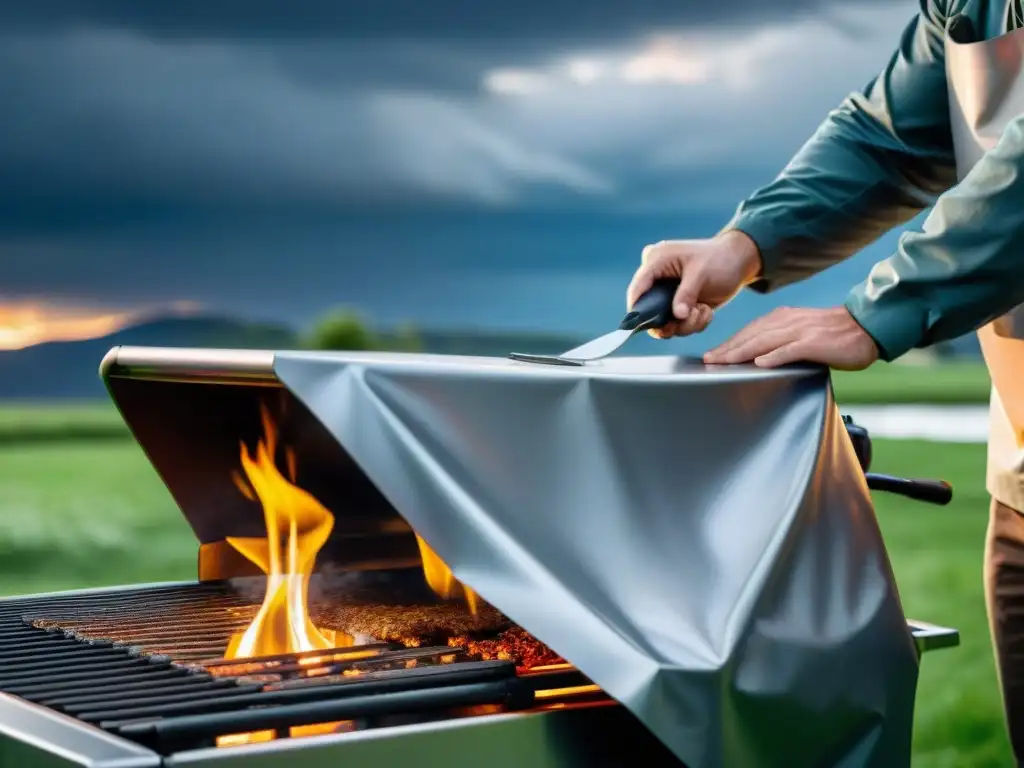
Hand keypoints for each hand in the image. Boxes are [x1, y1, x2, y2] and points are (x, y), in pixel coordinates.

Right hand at [626, 230, 762, 338]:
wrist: (738, 263)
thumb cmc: (719, 259)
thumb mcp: (702, 273)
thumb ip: (686, 294)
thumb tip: (677, 316)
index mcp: (656, 262)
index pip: (638, 288)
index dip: (638, 309)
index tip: (649, 324)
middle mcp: (657, 279)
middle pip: (649, 311)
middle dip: (672, 320)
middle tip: (692, 315)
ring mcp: (666, 294)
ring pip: (664, 322)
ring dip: (686, 323)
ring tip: (704, 310)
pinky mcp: (677, 306)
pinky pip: (677, 324)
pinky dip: (693, 323)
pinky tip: (706, 310)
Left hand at [703, 306, 879, 369]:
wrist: (867, 328)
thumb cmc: (835, 334)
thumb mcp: (802, 331)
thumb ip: (782, 340)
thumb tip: (760, 357)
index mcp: (784, 318)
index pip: (750, 331)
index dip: (730, 343)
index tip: (712, 355)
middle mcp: (789, 321)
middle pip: (752, 336)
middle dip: (728, 349)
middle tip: (708, 361)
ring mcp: (802, 331)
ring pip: (765, 341)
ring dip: (742, 352)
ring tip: (724, 362)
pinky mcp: (815, 342)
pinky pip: (791, 349)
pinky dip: (775, 356)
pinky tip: (760, 364)